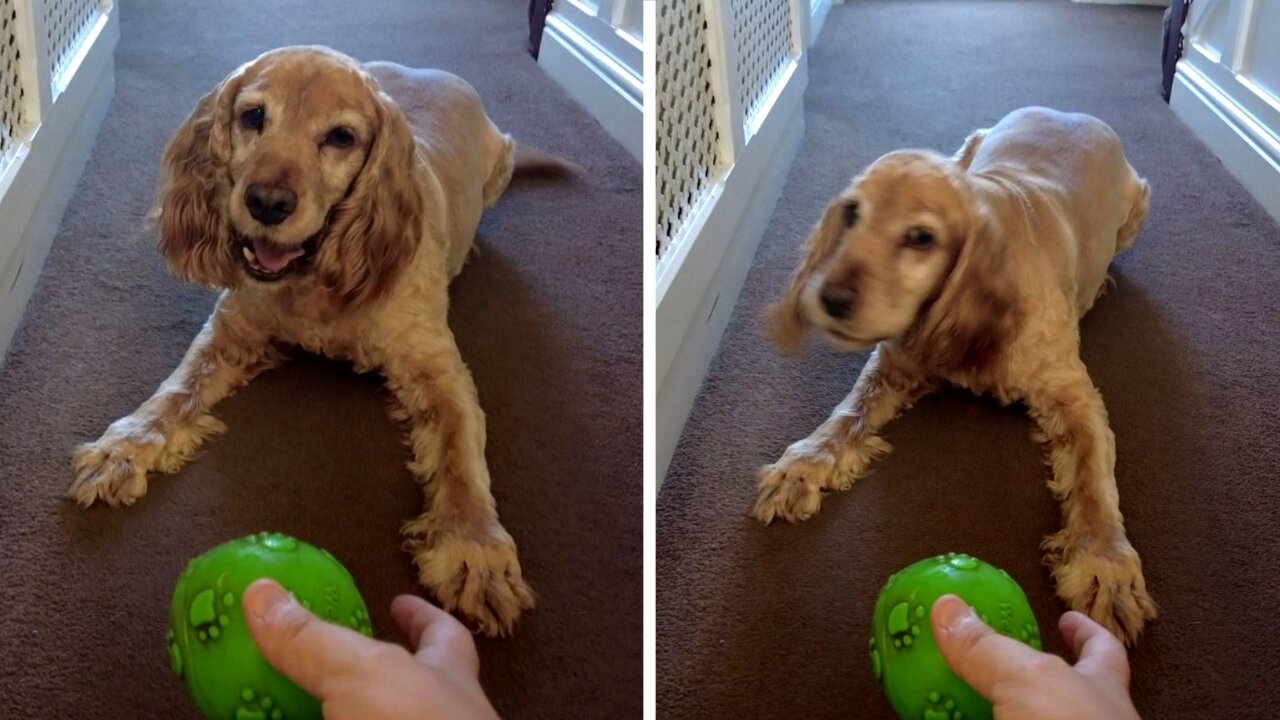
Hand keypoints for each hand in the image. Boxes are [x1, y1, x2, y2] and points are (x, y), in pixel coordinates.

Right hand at [243, 579, 500, 719]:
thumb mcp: (364, 674)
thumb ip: (315, 640)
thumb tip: (262, 591)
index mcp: (446, 677)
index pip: (440, 637)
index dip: (419, 619)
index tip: (397, 602)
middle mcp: (432, 718)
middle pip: (393, 694)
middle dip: (350, 683)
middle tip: (300, 668)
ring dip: (309, 716)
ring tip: (260, 712)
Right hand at [931, 594, 1140, 719]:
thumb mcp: (1030, 682)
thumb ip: (989, 648)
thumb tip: (948, 606)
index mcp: (1097, 689)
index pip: (1099, 653)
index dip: (1083, 634)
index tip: (1066, 619)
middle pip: (1048, 694)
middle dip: (1010, 679)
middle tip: (972, 660)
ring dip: (970, 712)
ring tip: (935, 702)